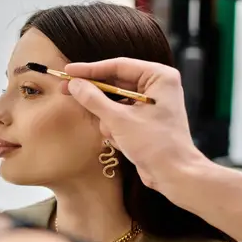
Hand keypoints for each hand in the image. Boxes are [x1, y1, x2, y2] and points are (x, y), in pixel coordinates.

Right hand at [62, 58, 206, 191]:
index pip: (118, 66)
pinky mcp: (144, 119)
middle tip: (67, 90)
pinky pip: (119, 115)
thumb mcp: (119, 120)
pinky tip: (121, 141)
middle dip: (96, 96)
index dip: (90, 69)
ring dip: (108, 119)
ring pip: (114, 102)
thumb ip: (94, 99)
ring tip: (115, 134)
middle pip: (115, 83)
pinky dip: (114, 127)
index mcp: (159, 77)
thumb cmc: (155, 144)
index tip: (69, 70)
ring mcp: (150, 103)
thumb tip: (74, 84)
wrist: (174, 175)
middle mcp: (156, 86)